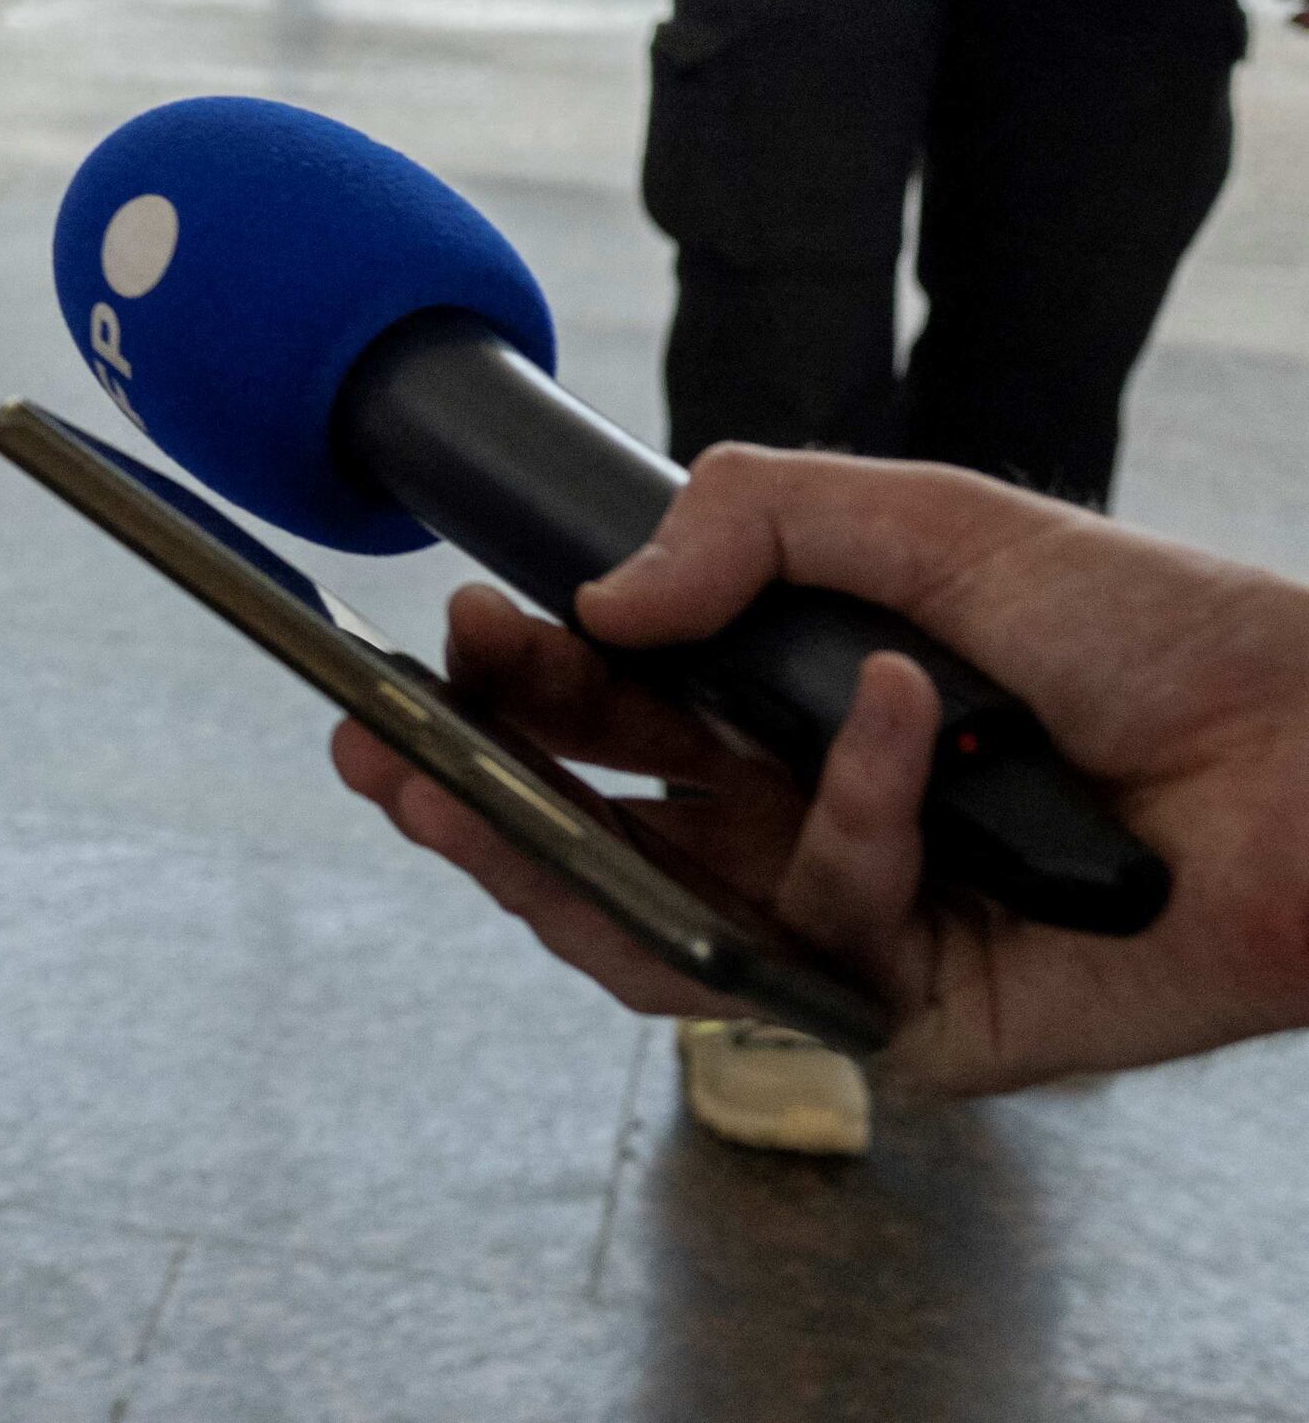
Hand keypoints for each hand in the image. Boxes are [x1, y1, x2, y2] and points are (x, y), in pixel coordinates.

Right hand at [329, 445, 1308, 1094]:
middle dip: (467, 792)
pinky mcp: (915, 1018)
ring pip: (640, 930)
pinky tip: (897, 714)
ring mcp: (847, 932)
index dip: (510, 684)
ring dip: (538, 859)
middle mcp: (795, 831)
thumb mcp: (929, 523)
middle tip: (382, 746)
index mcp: (782, 723)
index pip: (601, 717)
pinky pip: (816, 933)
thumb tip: (602, 598)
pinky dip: (849, 811)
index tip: (447, 634)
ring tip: (459, 792)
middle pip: (587, 834)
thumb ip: (752, 522)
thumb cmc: (1159, 637)